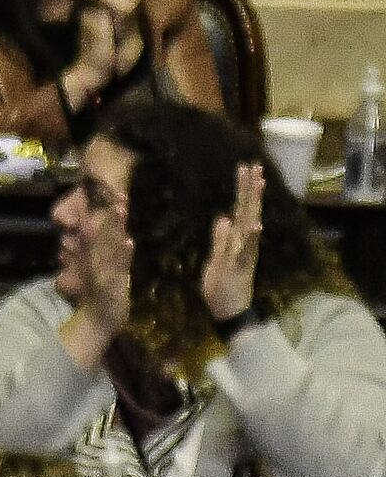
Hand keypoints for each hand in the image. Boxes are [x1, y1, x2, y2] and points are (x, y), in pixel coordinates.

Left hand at [206, 173, 265, 323]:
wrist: (229, 311)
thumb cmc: (222, 285)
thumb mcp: (218, 257)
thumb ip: (220, 239)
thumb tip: (223, 218)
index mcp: (238, 240)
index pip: (240, 209)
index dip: (243, 190)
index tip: (246, 168)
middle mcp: (245, 243)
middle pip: (248, 211)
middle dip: (251, 188)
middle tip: (255, 165)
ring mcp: (244, 253)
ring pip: (250, 224)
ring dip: (253, 204)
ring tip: (258, 183)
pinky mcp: (240, 266)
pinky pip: (246, 249)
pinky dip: (251, 237)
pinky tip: (256, 224)